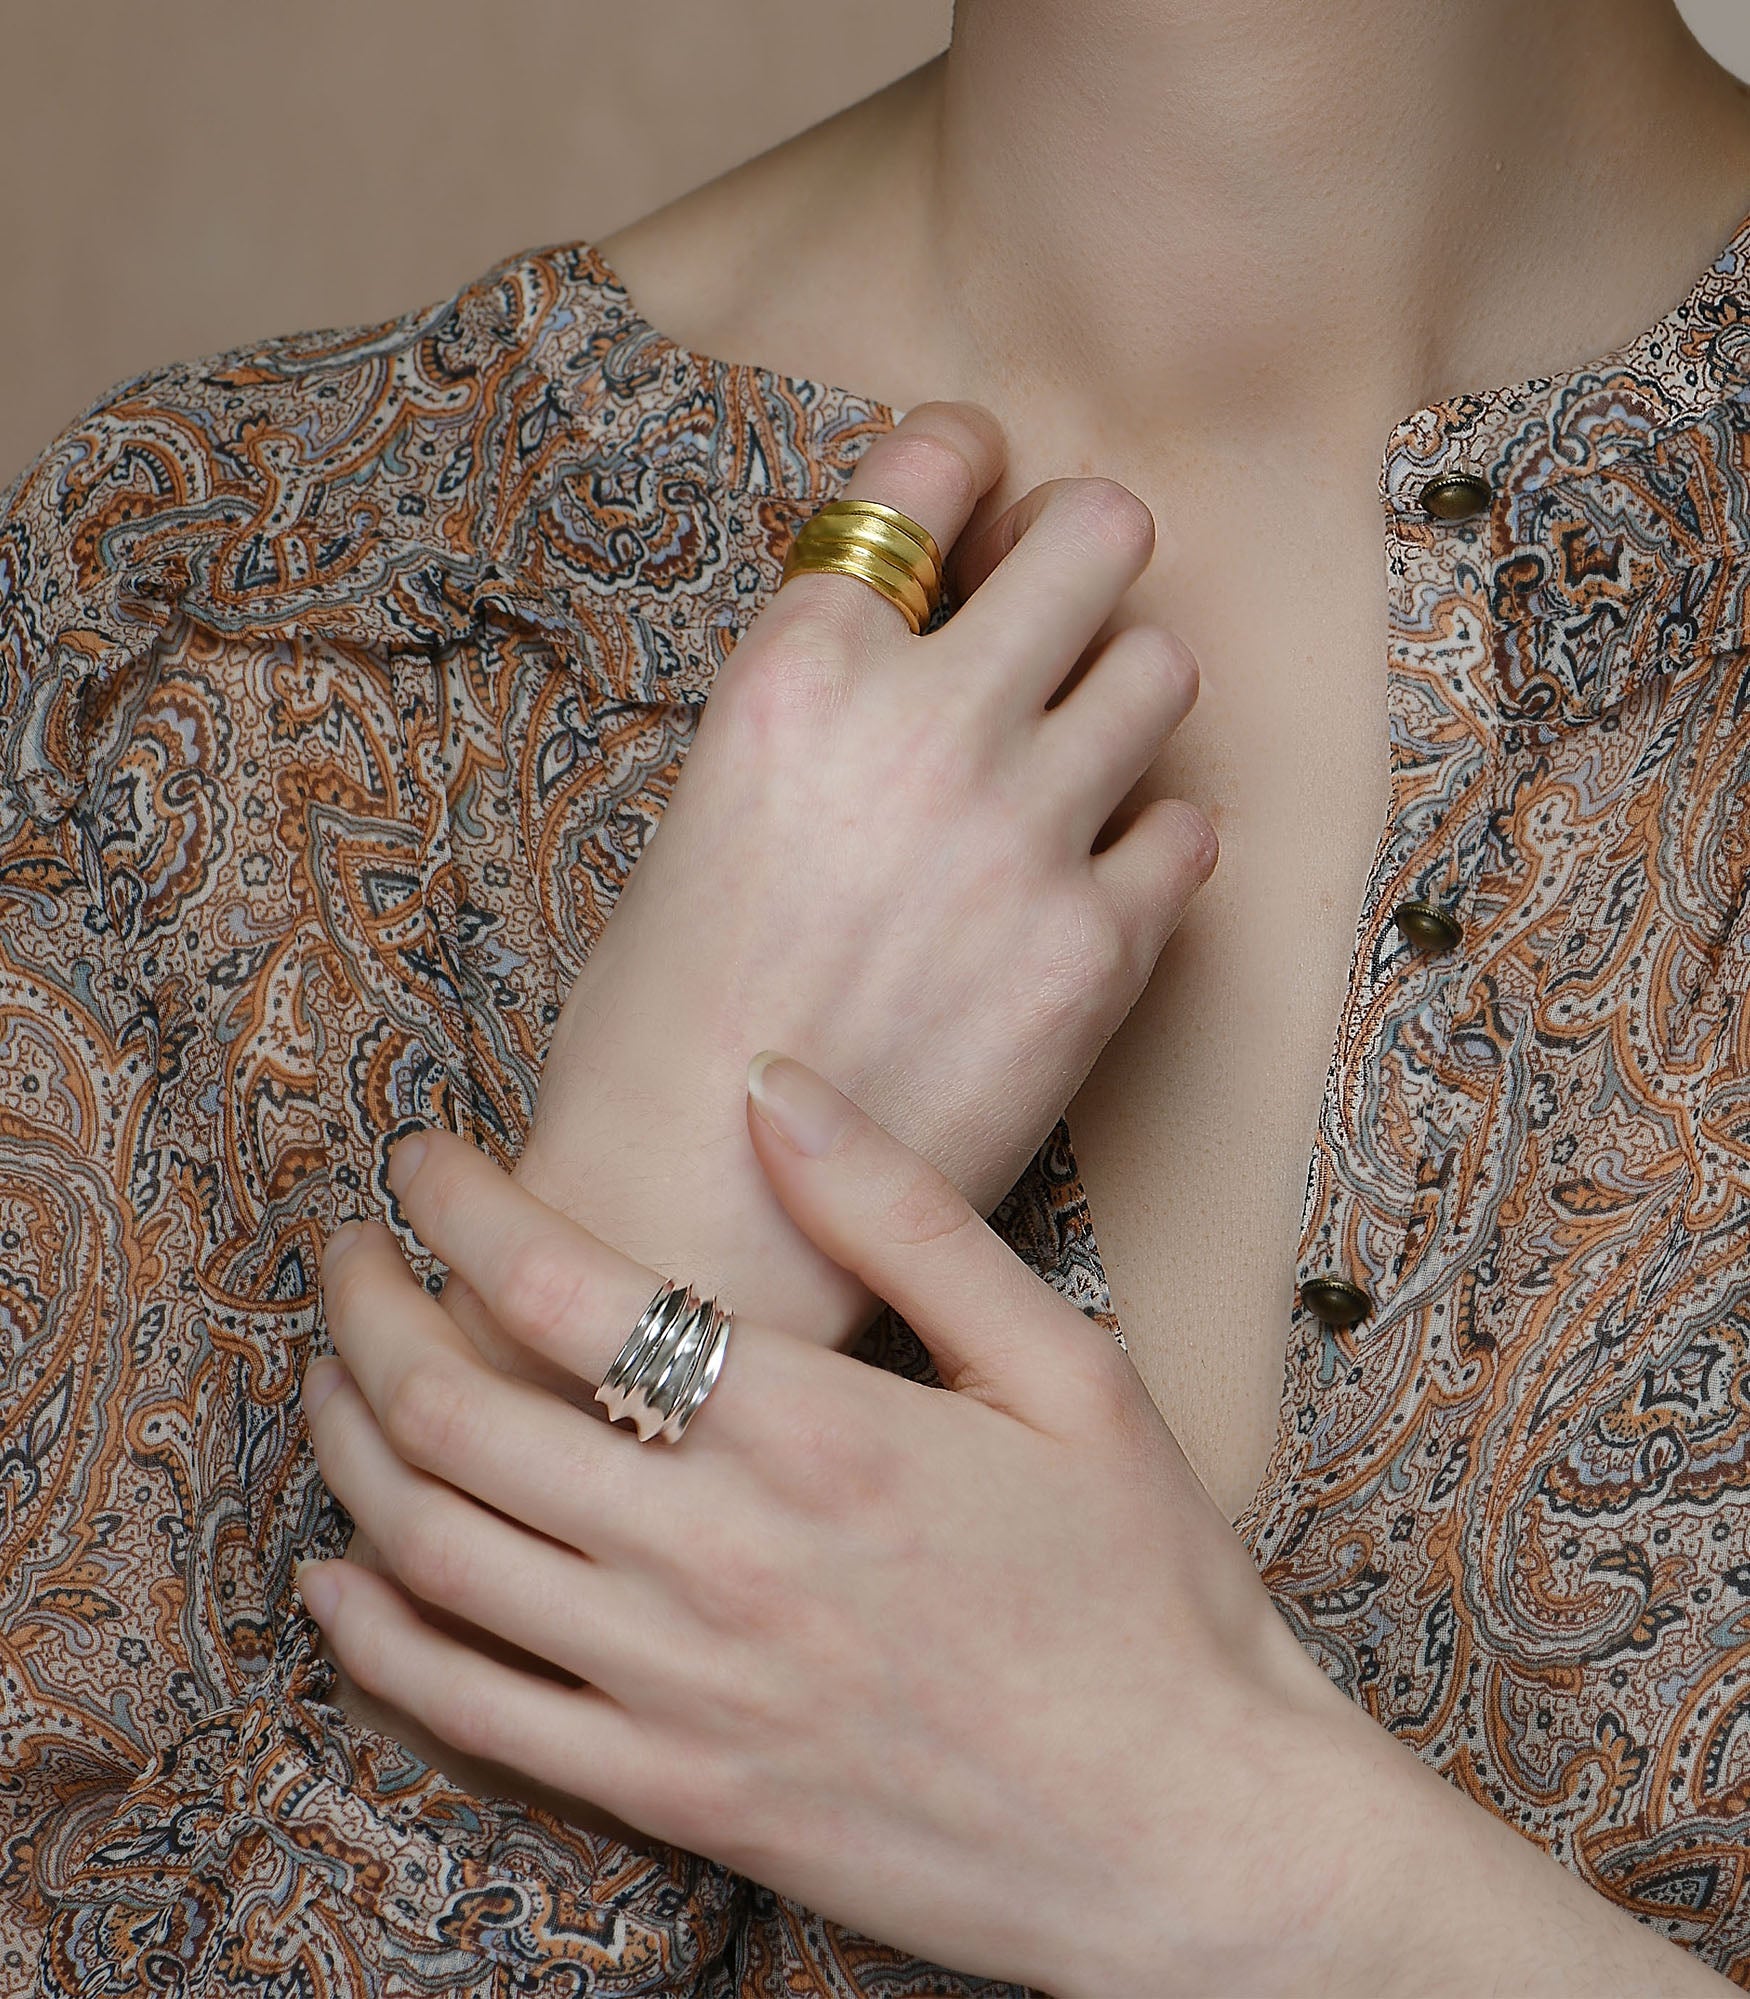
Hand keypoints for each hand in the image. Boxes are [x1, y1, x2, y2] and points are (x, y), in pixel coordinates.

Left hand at [298, 1052, 1394, 1998]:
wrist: (1188, 1836)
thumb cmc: (1145, 1588)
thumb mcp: (1067, 1370)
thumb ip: (913, 1221)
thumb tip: (777, 1085)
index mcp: (814, 1431)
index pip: (560, 1288)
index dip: (458, 1206)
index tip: (423, 1161)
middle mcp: (720, 1558)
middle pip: (458, 1411)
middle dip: (367, 1309)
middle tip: (346, 1254)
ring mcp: (684, 1690)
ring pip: (437, 1555)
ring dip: (349, 1449)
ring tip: (331, 1378)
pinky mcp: (678, 1796)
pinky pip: (474, 1718)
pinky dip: (375, 1641)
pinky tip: (336, 1579)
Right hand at [513, 399, 1215, 1354]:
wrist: (695, 1212)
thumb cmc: (663, 1015)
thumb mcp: (706, 800)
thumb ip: (825, 695)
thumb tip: (928, 627)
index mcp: (798, 666)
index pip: (937, 460)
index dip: (971, 461)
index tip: (981, 495)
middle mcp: (925, 723)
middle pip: (1100, 531)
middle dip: (1082, 554)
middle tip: (1056, 611)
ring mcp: (1026, 834)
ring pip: (1163, 668)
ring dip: (1119, 698)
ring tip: (1068, 764)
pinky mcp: (1097, 953)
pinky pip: (1189, 830)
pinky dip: (1147, 843)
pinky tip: (1083, 886)